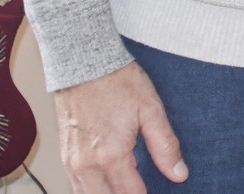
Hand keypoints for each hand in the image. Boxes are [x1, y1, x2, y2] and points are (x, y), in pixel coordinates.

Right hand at [53, 62, 186, 192]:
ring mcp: (71, 163)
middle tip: (143, 190)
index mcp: (111, 156)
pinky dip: (92, 190)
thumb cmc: (117, 81)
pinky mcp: (64, 156)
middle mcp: (86, 165)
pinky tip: (108, 184)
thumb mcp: (150, 109)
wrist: (82, 62)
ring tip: (128, 187)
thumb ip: (165, 146)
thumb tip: (179, 175)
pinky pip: (76, 186)